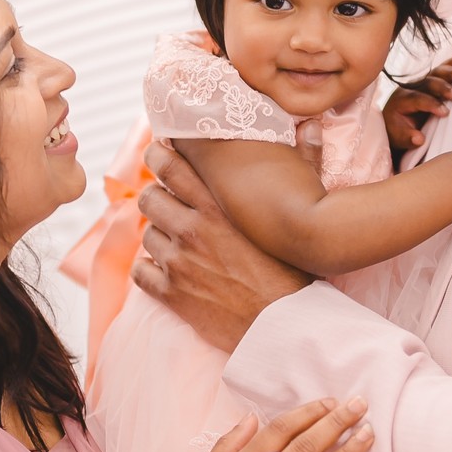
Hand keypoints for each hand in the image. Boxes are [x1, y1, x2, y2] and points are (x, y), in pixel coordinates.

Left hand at [132, 139, 310, 350]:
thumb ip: (302, 164)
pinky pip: (140, 272)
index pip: (171, 165)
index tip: (160, 154)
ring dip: (158, 235)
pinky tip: (164, 270)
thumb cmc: (296, 270)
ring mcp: (178, 262)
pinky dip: (148, 269)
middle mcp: (193, 229)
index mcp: (219, 206)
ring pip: (146, 234)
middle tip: (168, 202)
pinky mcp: (171, 293)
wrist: (284, 326)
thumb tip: (310, 125)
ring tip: (175, 241)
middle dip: (156, 197)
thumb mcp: (299, 212)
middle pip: (149, 197)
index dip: (159, 156)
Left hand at [383, 53, 451, 154]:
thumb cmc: (397, 131)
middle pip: (425, 82)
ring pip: (434, 73)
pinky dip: (450, 63)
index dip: (430, 104)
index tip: (444, 112)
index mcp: (400, 100)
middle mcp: (408, 87)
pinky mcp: (427, 80)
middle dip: (440, 87)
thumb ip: (408, 139)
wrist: (394, 123)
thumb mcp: (399, 138)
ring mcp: (418, 81)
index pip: (416, 99)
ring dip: (448, 72)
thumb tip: (419, 139)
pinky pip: (439, 70)